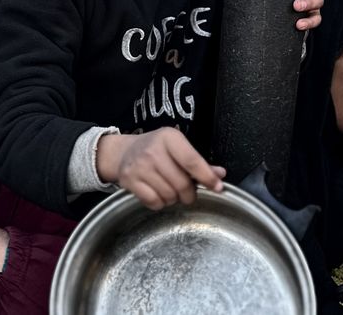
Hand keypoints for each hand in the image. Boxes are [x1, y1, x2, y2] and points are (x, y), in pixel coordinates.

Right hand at [96, 128, 225, 210]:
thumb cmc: (156, 149)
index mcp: (169, 138)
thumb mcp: (177, 147)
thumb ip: (199, 162)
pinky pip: (154, 202)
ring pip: (169, 195)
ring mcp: (140, 167)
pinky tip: (159, 194)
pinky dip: (161, 203)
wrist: (123, 152)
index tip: (218, 187)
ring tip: (171, 190)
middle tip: (188, 192)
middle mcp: (153, 151)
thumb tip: (220, 175)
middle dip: (189, 193)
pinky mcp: (130, 181)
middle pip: (182, 183)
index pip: (192, 161)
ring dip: (174, 199)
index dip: (207, 177)